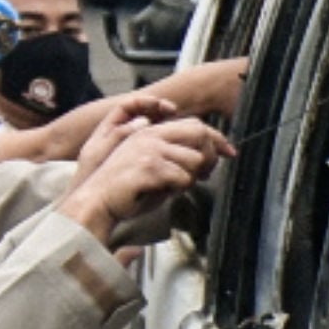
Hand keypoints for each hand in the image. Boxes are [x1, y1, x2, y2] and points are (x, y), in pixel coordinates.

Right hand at [58, 117, 233, 244]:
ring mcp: (149, 149)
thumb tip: (206, 161)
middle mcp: (151, 135)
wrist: (98, 202)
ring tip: (173, 187)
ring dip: (191, 177)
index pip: (195, 126)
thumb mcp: (155, 167)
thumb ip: (176, 159)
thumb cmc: (127, 190)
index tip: (230, 151)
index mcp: (152, 132)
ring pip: (195, 159)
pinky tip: (163, 192)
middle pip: (200, 134)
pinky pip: (183, 178)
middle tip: (204, 175)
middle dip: (210, 156)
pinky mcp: (149, 166)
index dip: (217, 138)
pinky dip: (178, 189)